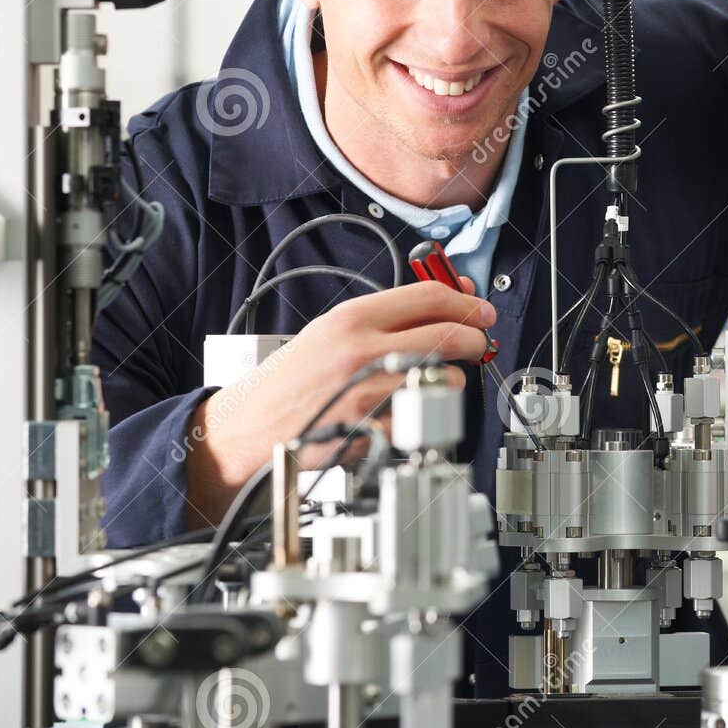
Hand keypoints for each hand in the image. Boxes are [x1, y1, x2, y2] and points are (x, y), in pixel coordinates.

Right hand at [183, 278, 492, 527]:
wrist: (246, 431)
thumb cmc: (288, 382)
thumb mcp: (331, 333)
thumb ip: (386, 317)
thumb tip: (446, 300)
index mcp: (350, 319)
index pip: (429, 296)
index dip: (466, 302)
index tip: (481, 309)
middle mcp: (360, 351)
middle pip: (447, 334)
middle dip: (475, 338)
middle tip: (478, 342)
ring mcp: (367, 392)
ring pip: (444, 378)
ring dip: (452, 380)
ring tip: (435, 379)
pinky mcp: (371, 430)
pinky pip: (422, 416)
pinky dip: (424, 413)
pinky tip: (408, 410)